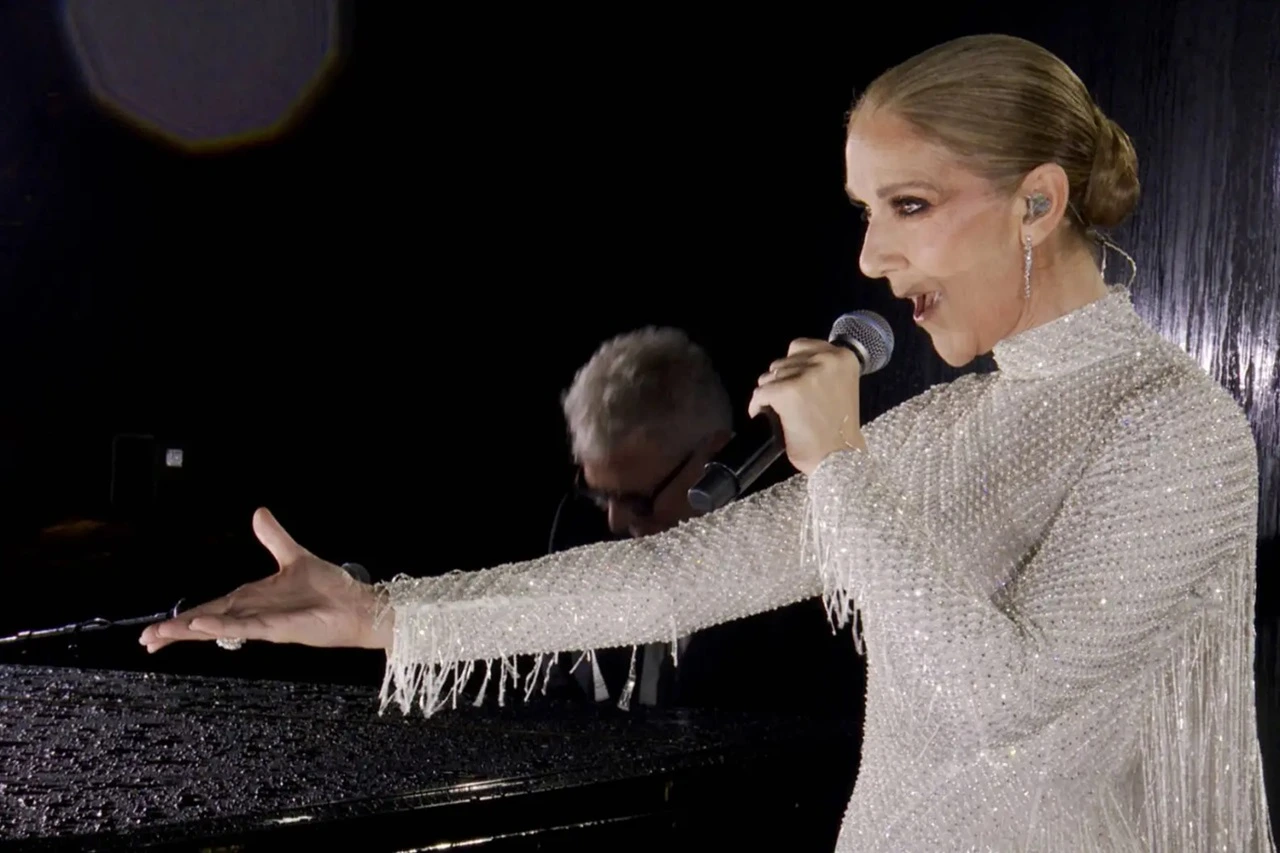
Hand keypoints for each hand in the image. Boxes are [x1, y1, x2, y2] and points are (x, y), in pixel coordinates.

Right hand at [138, 508, 391, 652]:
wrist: (358, 605)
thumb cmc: (330, 588)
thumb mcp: (295, 556)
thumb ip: (273, 537)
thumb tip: (258, 513)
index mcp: (252, 599)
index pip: (210, 608)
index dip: (184, 618)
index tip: (157, 629)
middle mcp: (253, 613)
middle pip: (207, 622)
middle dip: (176, 631)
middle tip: (146, 640)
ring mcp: (264, 623)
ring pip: (219, 628)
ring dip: (190, 631)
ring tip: (161, 635)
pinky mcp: (279, 629)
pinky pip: (246, 627)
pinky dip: (223, 626)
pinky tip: (202, 626)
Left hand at [748, 338, 865, 474]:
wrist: (840, 458)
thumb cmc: (840, 429)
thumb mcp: (839, 387)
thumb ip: (820, 372)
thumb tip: (787, 368)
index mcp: (842, 357)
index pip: (800, 347)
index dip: (791, 366)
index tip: (792, 382)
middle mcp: (826, 360)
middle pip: (782, 362)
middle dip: (779, 381)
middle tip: (785, 403)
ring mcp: (806, 375)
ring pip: (769, 376)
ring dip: (769, 393)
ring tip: (777, 411)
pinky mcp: (787, 391)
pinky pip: (760, 394)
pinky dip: (757, 406)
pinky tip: (762, 416)